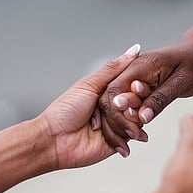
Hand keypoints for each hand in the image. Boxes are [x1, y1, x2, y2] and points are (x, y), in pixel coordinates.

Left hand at [38, 44, 140, 168]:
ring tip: (120, 121)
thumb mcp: (90, 84)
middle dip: (134, 104)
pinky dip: (131, 135)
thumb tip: (134, 50)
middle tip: (122, 106)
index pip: (132, 85)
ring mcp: (116, 126)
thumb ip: (113, 69)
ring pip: (137, 120)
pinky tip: (126, 134)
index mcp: (107, 92)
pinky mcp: (117, 142)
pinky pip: (131, 137)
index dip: (137, 86)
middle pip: (137, 103)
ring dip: (132, 120)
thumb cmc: (65, 111)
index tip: (135, 86)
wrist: (55, 140)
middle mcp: (113, 109)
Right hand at [98, 40, 192, 154]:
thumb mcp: (181, 82)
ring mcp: (133, 80)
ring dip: (119, 125)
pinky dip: (127, 121)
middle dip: (116, 123)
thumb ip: (160, 99)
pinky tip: (134, 137)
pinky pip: (126, 106)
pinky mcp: (137, 88)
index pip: (115, 90)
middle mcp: (132, 72)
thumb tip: (141, 118)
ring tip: (129, 146)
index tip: (131, 132)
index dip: (117, 113)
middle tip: (129, 144)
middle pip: (110, 99)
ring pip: (115, 105)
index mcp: (140, 66)